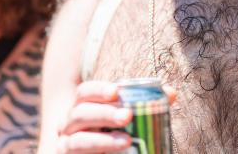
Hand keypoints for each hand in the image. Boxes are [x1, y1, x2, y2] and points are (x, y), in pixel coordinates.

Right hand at [56, 80, 176, 153]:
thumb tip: (171, 93)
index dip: (98, 90)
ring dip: (101, 139)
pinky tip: (110, 152)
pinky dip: (96, 150)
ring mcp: (66, 144)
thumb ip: (145, 106)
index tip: (116, 91)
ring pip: (77, 139)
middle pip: (80, 113)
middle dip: (104, 113)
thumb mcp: (125, 121)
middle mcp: (69, 123)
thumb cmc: (110, 136)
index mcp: (82, 107)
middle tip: (128, 115)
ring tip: (126, 140)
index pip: (85, 92)